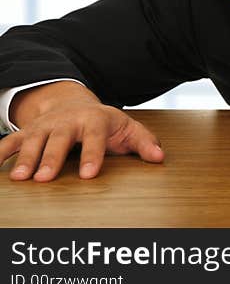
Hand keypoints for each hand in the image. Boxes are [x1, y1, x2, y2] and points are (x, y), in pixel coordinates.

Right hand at [0, 81, 163, 181]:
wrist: (73, 104)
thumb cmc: (104, 123)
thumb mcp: (127, 129)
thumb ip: (144, 142)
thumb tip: (160, 157)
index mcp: (95, 121)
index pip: (95, 139)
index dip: (93, 156)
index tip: (90, 175)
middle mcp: (67, 123)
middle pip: (59, 141)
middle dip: (51, 159)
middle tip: (44, 178)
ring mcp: (45, 127)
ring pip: (32, 141)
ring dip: (24, 158)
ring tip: (20, 179)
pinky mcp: (27, 132)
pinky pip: (9, 142)